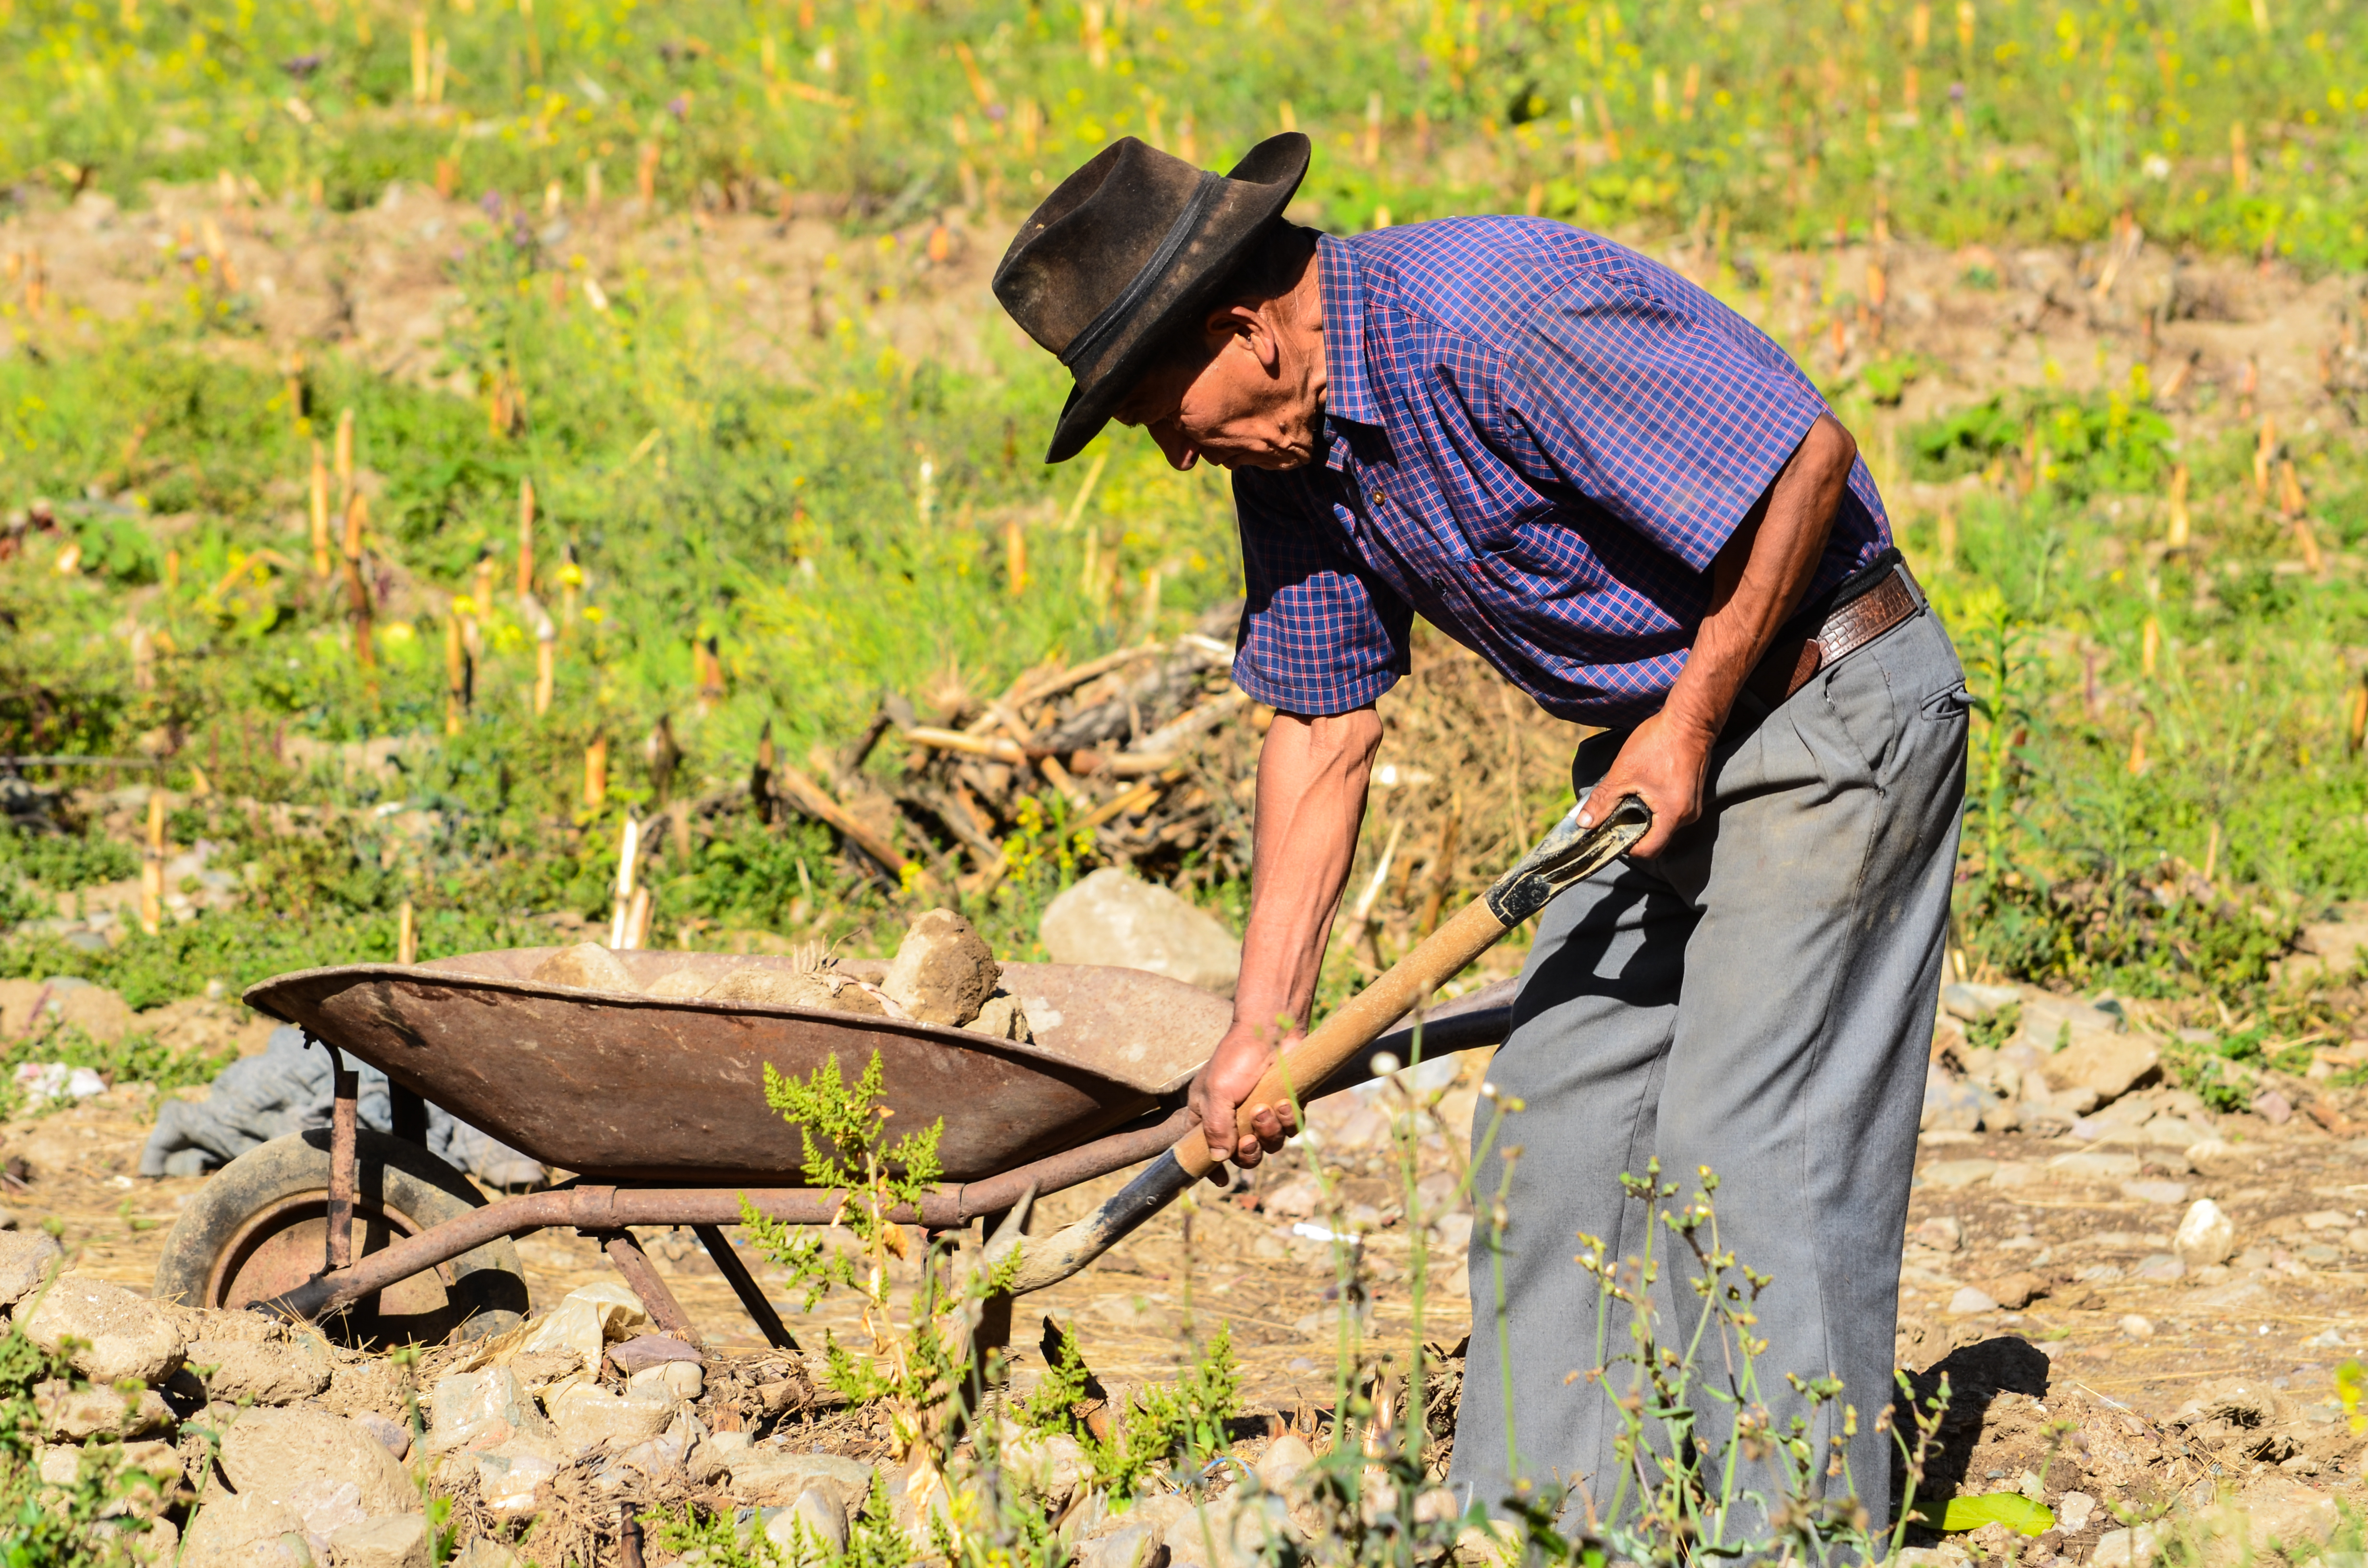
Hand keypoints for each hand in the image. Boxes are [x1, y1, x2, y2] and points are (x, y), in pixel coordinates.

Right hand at [1187, 1023, 1300, 1172]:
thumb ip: (1215, 1128)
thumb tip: (1219, 1159)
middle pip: (1244, 1157)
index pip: (1207, 1151)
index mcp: (1209, 1115)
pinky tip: (1283, 1102)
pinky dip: (1288, 1121)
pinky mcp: (1286, 1107)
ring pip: (1270, 1145)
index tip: (1222, 1180)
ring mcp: (1262, 1114)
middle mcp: (1235, 1118)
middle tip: (1249, 1138)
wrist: (1272, 1030)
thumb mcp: (1217, 1092)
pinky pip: (1290, 1129)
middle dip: (1249, 1153)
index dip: (1213, 1170)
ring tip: (1266, 1109)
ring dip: (1268, 1132)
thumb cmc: (1236, 1057)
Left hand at [1576, 709, 1715, 858]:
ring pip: (1662, 824)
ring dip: (1643, 816)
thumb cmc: (1658, 743)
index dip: (1627, 847)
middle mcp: (1688, 816)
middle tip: (1614, 813)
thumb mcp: (1623, 773)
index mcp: (1673, 815)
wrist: (1690, 719)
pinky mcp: (1692, 795)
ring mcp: (1693, 805)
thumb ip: (1602, 801)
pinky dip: (1654, 806)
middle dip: (1633, 829)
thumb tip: (1583, 824)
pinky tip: (1642, 788)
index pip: (1649, 851)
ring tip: (1628, 796)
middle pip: (1656, 838)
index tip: (1611, 832)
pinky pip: (1670, 811)